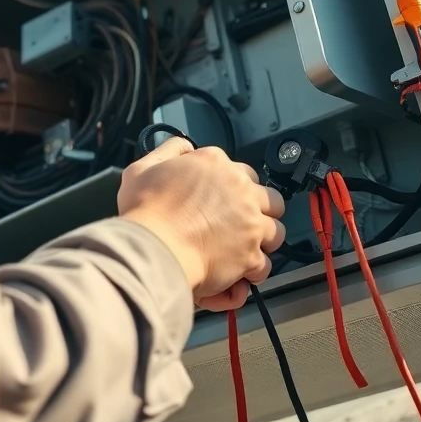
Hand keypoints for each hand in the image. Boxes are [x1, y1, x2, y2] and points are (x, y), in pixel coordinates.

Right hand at [117, 136, 285, 310]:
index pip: (242, 171)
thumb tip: (184, 147)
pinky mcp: (251, 254)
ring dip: (263, 241)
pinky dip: (253, 272)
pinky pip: (265, 266)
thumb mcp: (144, 167)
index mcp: (215, 164)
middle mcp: (239, 190)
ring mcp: (250, 223)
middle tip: (243, 224)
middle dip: (260, 212)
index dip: (234, 189)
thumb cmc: (146, 211)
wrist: (153, 246)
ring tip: (246, 249)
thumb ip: (168, 151)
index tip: (225, 201)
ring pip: (276, 232)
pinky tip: (240, 274)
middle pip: (269, 199)